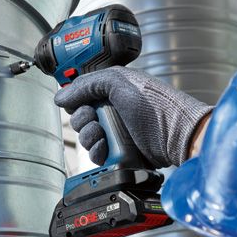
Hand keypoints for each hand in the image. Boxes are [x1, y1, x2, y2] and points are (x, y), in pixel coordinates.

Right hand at [54, 66, 212, 167]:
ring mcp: (116, 134)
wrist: (175, 134)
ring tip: (103, 136)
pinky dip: (97, 153)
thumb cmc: (154, 104)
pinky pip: (96, 156)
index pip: (81, 96)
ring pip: (85, 138)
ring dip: (89, 137)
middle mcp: (113, 112)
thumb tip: (60, 96)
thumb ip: (86, 84)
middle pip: (80, 118)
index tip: (80, 103)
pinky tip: (105, 149)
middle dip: (83, 120)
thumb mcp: (118, 81)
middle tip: (96, 119)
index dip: (76, 100)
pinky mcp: (120, 154)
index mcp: (113, 91)